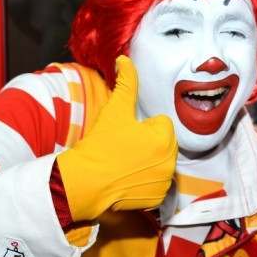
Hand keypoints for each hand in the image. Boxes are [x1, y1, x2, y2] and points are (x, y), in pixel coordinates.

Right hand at [56, 56, 176, 220]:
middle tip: (123, 147)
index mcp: (165, 138)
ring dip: (148, 161)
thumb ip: (126, 82)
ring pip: (161, 162)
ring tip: (124, 162)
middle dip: (148, 142)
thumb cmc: (100, 144)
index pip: (161, 123)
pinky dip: (145, 181)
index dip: (142, 126)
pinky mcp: (157, 198)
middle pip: (163, 143)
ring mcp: (164, 181)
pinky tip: (127, 178)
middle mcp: (170, 161)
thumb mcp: (114, 109)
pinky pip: (156, 183)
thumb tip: (125, 59)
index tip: (125, 133)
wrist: (85, 183)